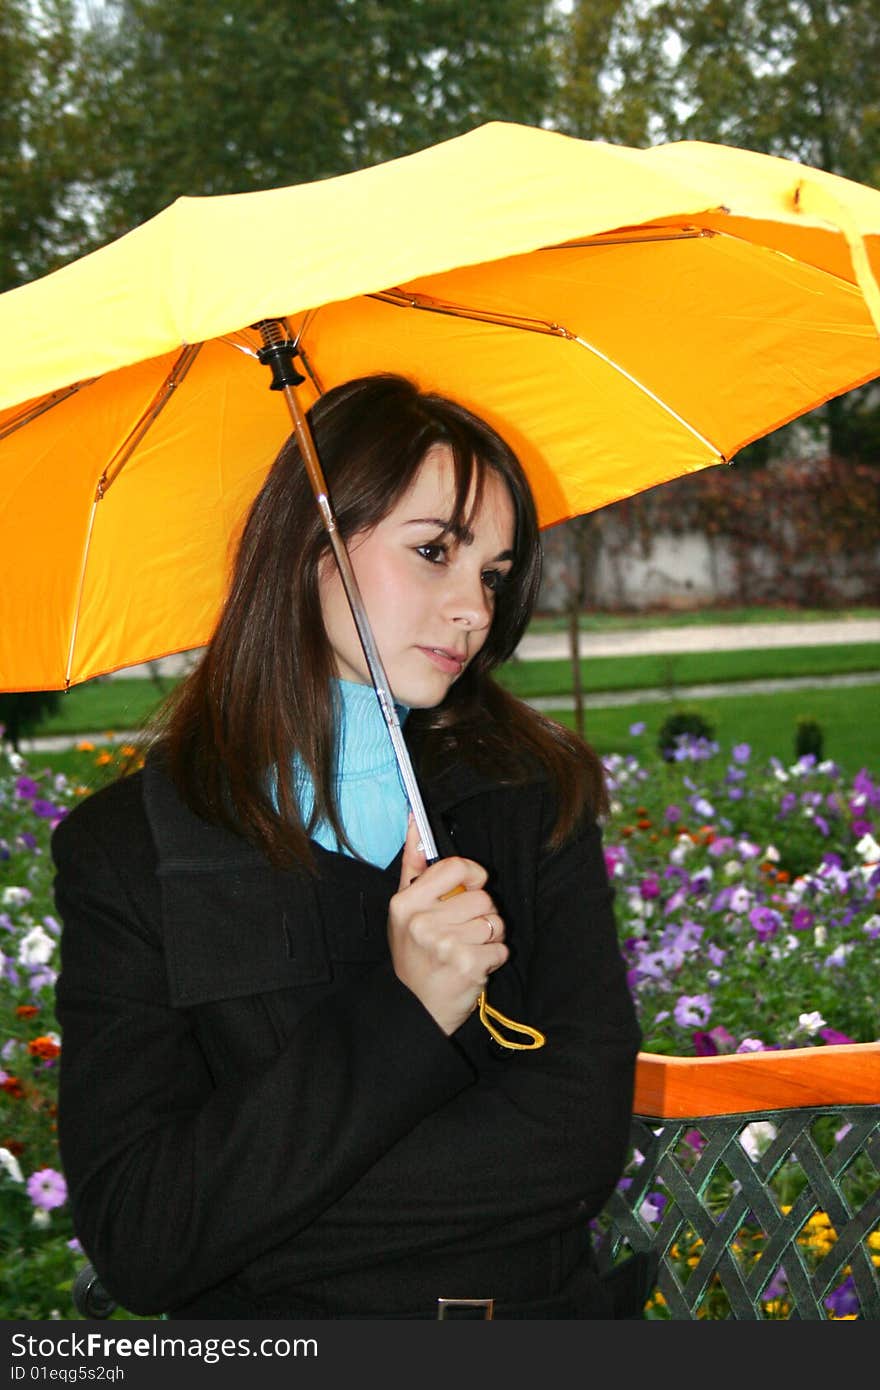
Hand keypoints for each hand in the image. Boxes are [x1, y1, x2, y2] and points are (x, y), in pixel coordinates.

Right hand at [387, 816, 508, 1034]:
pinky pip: (501, 948)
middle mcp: (422, 921)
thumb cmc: (413, 955)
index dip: (473, 875)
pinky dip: (494, 959)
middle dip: (482, 914)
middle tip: (463, 931)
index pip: (455, 866)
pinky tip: (474, 966)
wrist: (414, 1009)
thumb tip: (415, 821)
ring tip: (468, 949)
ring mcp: (444, 944)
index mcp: (406, 902)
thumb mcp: (403, 910)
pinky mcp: (467, 965)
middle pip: (481, 897)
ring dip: (490, 937)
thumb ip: (413, 865)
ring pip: (494, 922)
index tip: (471, 886)